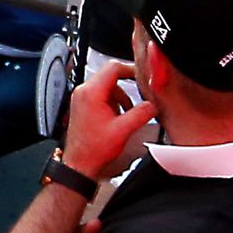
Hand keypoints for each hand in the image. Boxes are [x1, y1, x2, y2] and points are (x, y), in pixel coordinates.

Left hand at [57, 60, 158, 177]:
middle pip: (110, 75)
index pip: (113, 68)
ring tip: (126, 113)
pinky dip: (112, 102)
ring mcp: (81, 98)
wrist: (80, 164)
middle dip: (127, 86)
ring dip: (120, 96)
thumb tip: (152, 105)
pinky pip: (101, 95)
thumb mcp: (123, 130)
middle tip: (139, 95)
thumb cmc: (94, 149)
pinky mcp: (82, 105)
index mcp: (91, 93)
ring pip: (107, 86)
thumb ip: (141, 114)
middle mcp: (83, 92)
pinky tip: (117, 117)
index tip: (142, 76)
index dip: (131, 69)